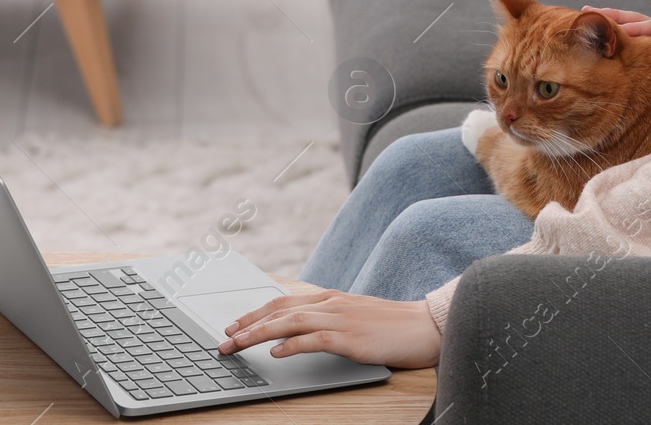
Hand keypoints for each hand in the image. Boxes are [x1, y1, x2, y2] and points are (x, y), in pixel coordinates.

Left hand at [217, 287, 440, 368]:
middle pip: (280, 309)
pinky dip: (292, 344)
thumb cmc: (393, 325)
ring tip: (237, 344)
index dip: (255, 313)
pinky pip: (315, 339)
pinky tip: (277, 353)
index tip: (232, 325)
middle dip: (247, 324)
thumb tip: (298, 334)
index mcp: (332, 298)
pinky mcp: (352, 337)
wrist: (427, 325)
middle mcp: (332, 303)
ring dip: (259, 333)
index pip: (284, 302)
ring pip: (290, 321)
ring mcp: (342, 318)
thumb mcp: (356, 318)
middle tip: (223, 339)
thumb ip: (329, 321)